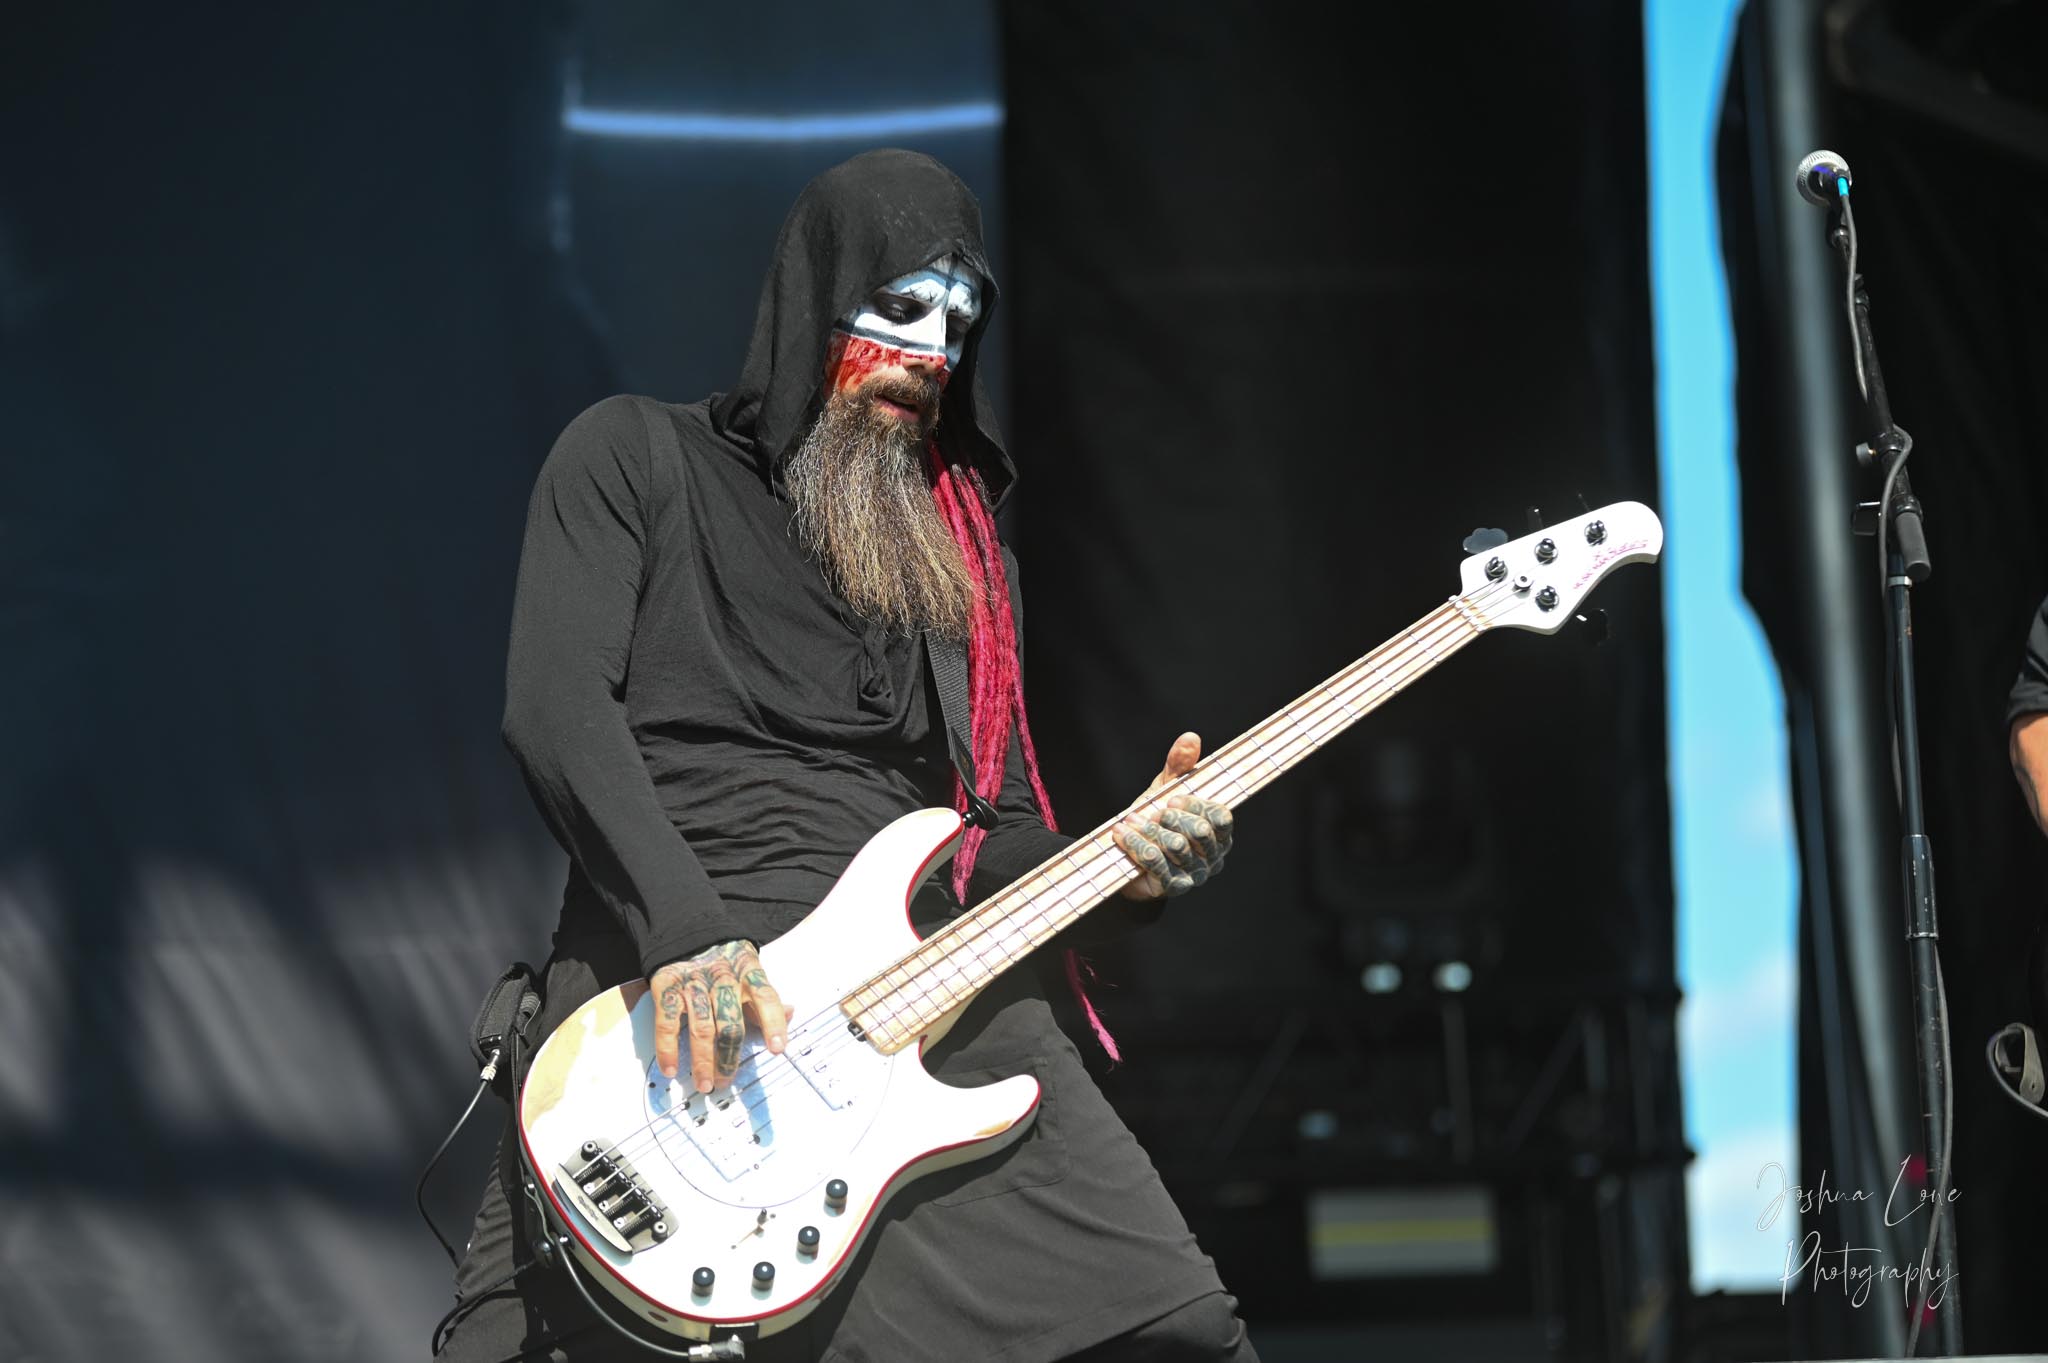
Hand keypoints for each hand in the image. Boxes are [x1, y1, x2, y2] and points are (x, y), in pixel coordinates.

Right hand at [649, 939, 787, 1091]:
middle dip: (728, 1056)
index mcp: (748, 972)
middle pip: (729, 1022)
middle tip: (726, 1080)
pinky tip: (671, 1068)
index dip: (773, 1023)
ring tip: (705, 1083)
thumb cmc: (725, 962)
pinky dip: (668, 1048)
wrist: (688, 931)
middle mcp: (722, 979)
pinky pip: (667, 1022)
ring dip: (703, 1060)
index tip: (777, 1048)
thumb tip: (791, 1014)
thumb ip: (765, 999)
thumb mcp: (749, 972)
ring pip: (701, 1027)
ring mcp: (694, 983)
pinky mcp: (667, 987)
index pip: (766, 997)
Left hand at [1114, 731, 1234, 899]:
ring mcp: (1195, 875)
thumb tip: (1190, 737)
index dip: (1196, 805)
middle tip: (1151, 810)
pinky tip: (1121, 834)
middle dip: (1171, 817)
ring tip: (1130, 820)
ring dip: (1149, 829)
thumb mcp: (1165, 790)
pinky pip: (1157, 864)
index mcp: (1219, 832)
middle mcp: (1213, 856)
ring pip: (1177, 847)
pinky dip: (1136, 845)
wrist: (1127, 856)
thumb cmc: (1154, 821)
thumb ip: (1179, 766)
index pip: (1220, 817)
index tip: (1172, 797)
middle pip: (1200, 832)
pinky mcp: (1172, 888)